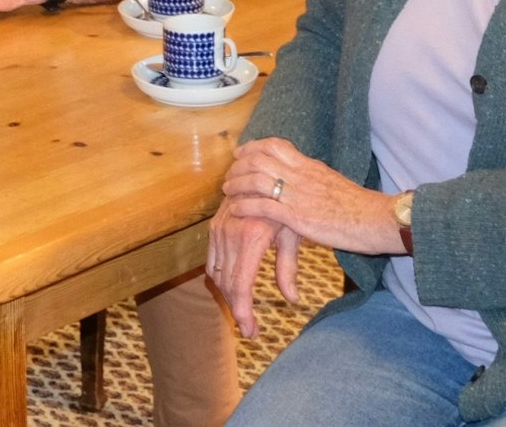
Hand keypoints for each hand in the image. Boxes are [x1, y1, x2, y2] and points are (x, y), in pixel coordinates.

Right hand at [207, 196, 302, 335]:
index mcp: (251, 238)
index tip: (251, 331)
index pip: (241, 286)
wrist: (262, 173)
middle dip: (237, 310)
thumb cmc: (286, 204)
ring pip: (218, 276)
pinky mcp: (213, 227)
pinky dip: (222, 280)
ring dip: (229, 297)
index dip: (243, 313)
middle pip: (228, 285)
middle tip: (250, 329)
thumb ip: (288, 269)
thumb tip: (293, 300)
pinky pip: (212, 262)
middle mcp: (231, 234)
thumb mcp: (292, 235)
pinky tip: (234, 290)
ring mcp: (219, 230)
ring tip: (244, 312)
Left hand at [220, 138, 403, 256]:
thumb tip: (299, 174)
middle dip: (239, 166)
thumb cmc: (358, 206)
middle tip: (229, 174)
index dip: (253, 147)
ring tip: (228, 191)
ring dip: (237, 184)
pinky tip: (236, 209)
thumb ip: (312, 176)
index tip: (241, 153)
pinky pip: (263, 206)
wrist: (375, 220)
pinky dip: (245, 206)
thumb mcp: (332, 181)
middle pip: (259, 159)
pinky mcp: (297, 217)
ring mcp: (298, 195)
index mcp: (310, 165)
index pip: (275, 145)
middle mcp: (301, 176)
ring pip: (257, 180)